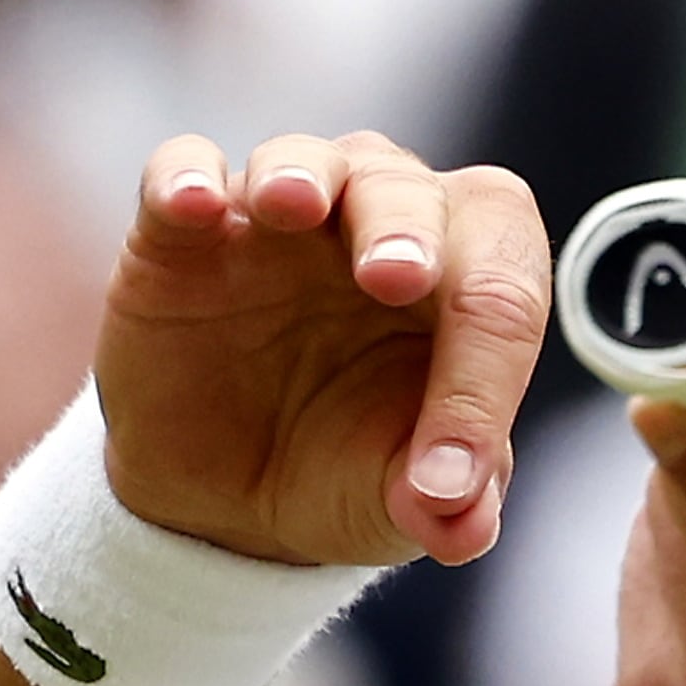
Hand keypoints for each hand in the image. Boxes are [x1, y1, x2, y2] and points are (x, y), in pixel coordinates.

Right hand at [100, 134, 549, 566]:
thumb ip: (441, 506)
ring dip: (304, 172)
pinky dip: (185, 178)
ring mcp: (281, 220)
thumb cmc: (341, 469)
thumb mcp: (393, 503)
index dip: (488, 373)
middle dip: (408, 230)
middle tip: (396, 277)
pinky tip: (193, 206)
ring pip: (309, 158)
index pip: (503, 288)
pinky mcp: (181, 232)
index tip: (450, 474)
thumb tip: (464, 527)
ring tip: (295, 205)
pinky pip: (183, 169)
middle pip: (415, 190)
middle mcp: (386, 225)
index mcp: (465, 284)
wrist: (223, 495)